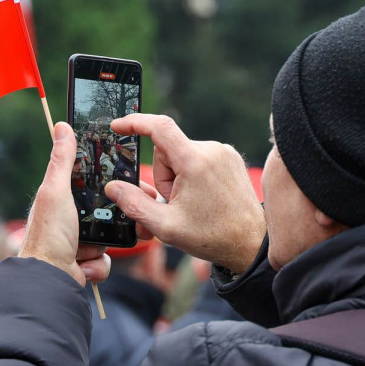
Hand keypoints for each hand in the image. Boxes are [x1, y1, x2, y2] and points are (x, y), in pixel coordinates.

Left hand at [19, 122, 110, 285]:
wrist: (48, 278)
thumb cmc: (48, 234)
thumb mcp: (56, 191)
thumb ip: (62, 161)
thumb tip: (61, 126)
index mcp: (61, 200)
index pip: (89, 185)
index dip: (106, 184)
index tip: (122, 183)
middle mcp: (68, 221)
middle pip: (104, 212)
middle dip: (109, 220)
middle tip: (115, 219)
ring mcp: (77, 243)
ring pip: (108, 238)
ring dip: (100, 248)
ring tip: (84, 250)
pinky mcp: (84, 264)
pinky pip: (105, 261)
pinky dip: (96, 266)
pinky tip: (81, 267)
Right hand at [105, 114, 264, 273]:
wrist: (251, 243)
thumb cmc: (212, 236)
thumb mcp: (165, 226)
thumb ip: (134, 205)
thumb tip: (113, 188)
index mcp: (195, 162)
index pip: (159, 127)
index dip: (134, 122)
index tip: (118, 126)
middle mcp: (211, 150)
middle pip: (167, 151)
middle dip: (163, 177)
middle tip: (175, 204)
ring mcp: (223, 153)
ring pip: (181, 156)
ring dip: (178, 178)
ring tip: (192, 204)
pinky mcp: (230, 158)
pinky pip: (198, 159)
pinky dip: (192, 176)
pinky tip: (202, 198)